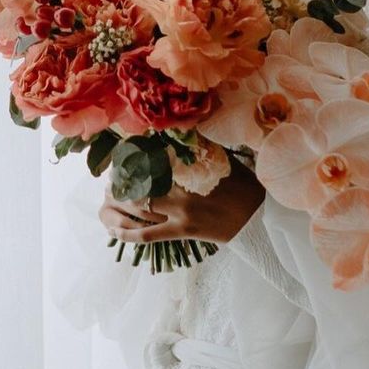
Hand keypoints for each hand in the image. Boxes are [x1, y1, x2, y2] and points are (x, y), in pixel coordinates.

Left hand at [98, 153, 266, 244]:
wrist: (261, 219)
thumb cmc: (245, 188)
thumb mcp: (225, 162)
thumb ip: (202, 149)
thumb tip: (183, 132)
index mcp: (191, 171)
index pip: (153, 161)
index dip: (133, 158)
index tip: (121, 154)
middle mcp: (181, 193)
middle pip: (139, 184)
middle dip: (120, 182)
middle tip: (110, 178)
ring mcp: (179, 215)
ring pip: (137, 209)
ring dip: (117, 204)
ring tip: (107, 198)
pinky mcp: (180, 233)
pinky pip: (147, 236)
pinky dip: (127, 234)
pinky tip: (112, 229)